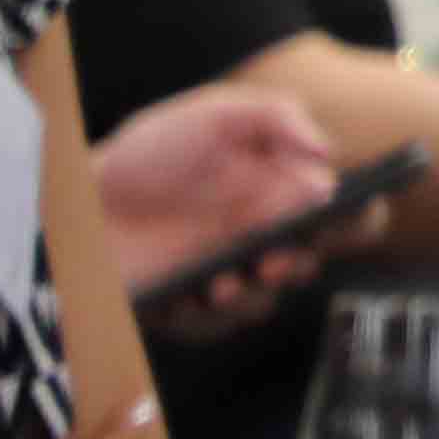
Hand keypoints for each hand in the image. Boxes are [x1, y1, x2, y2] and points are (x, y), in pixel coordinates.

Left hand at [97, 81, 346, 330]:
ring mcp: (229, 273)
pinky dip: (203, 316)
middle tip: (275, 260)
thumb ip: (278, 116)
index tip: (343, 216)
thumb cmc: (150, 153)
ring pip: (266, 300)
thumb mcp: (215, 113)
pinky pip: (215, 325)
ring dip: (251, 296)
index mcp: (280, 191)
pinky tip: (183, 296)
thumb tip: (328, 156)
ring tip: (220, 284)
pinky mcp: (190, 305)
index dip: (359, 218)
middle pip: (311, 262)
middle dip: (300, 264)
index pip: (345, 212)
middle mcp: (262, 236)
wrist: (80, 198)